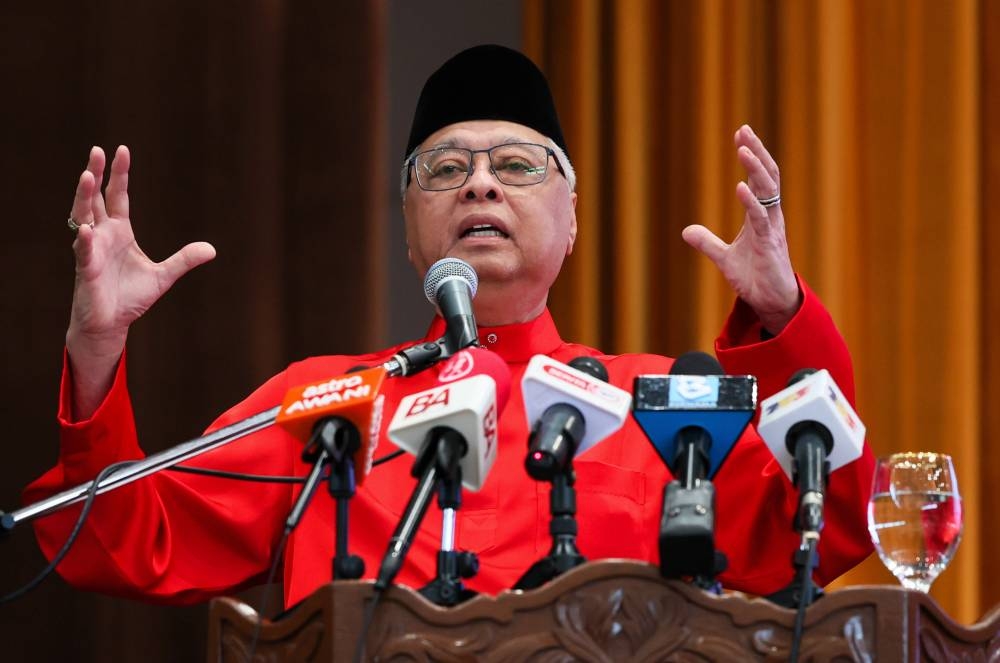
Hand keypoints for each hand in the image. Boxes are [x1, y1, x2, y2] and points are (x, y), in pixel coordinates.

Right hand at [66, 146, 215, 416]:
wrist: (112, 323)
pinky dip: (85, 240)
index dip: (120, 174)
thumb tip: (212, 249)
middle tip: (97, 150)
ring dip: (83, 197)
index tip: (122, 150)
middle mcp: (102, 235)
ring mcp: (92, 250)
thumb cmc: (131, 297)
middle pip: (95, 198)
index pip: (118, 196)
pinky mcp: (86, 270)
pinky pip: (84, 252)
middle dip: (96, 174)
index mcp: (120, 231)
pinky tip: (86, 229)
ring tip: (87, 175)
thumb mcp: (164, 275)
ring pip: (83, 217)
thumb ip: (184, 260)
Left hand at [681, 125, 800, 334]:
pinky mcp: (769, 245)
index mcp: (761, 216)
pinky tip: (740, 187)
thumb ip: (707, 243)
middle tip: (744, 131)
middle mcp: (770, 217)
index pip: (759, 178)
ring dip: (755, 169)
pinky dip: (750, 202)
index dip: (752, 156)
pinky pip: (760, 219)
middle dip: (756, 153)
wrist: (770, 303)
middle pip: (767, 176)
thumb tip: (686, 231)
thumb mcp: (724, 258)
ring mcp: (772, 229)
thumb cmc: (755, 278)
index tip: (741, 135)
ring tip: (743, 150)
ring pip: (768, 191)